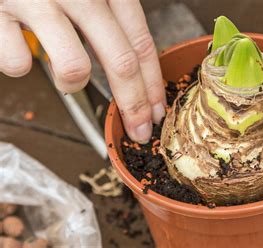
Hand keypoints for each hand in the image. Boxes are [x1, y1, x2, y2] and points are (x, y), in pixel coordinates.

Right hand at [0, 0, 165, 143]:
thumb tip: (135, 74)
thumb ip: (108, 21)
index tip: (156, 111)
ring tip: (64, 73)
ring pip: (74, 67)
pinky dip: (20, 66)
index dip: (152, 83)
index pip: (141, 42)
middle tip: (138, 129)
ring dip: (73, 84)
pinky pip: (18, 64)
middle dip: (133, 104)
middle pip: (121, 60)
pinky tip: (16, 45)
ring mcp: (35, 1)